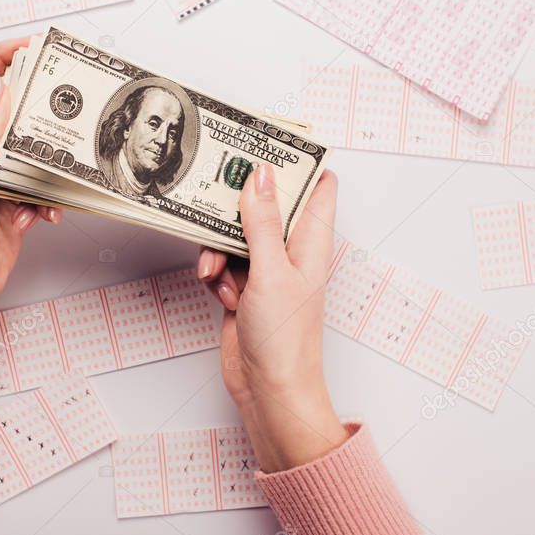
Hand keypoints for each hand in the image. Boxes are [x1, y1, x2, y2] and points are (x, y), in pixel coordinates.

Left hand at [0, 40, 59, 407]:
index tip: (28, 45)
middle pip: (6, 108)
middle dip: (33, 101)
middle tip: (61, 93)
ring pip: (29, 147)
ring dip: (46, 157)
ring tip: (57, 166)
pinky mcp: (13, 201)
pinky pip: (40, 185)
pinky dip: (50, 196)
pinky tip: (46, 213)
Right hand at [198, 166, 348, 471]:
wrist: (269, 391)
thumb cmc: (286, 341)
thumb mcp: (271, 271)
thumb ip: (262, 221)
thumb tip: (261, 176)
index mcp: (312, 241)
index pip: (317, 187)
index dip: (298, 163)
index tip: (268, 143)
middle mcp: (292, 251)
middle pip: (266, 206)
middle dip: (239, 207)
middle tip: (216, 198)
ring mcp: (267, 270)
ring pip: (237, 235)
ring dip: (220, 250)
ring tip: (219, 273)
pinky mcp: (244, 288)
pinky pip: (223, 263)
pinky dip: (216, 274)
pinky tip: (220, 293)